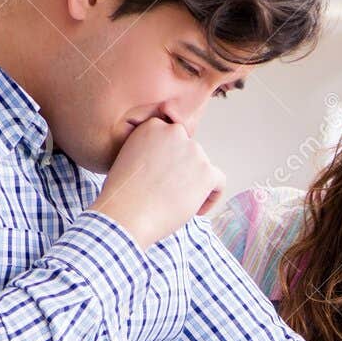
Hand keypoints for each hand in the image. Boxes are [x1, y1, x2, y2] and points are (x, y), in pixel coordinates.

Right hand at [89, 118, 225, 248]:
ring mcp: (193, 151)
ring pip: (203, 169)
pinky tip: (195, 210)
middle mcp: (175, 133)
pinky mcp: (206, 172)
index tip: (161, 178)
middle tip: (167, 195)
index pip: (173, 141)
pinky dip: (211, 198)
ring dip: (193, 186)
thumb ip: (150, 152)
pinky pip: (219, 183)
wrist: (125, 214)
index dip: (169, 162)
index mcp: (154, 126)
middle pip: (189, 154)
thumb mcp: (129, 158)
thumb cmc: (122, 195)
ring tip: (175, 205)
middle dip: (182, 173)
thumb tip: (169, 163)